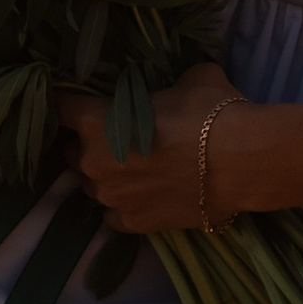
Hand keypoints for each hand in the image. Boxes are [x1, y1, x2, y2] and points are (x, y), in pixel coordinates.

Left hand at [55, 64, 260, 229]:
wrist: (242, 161)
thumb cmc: (211, 112)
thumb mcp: (190, 80)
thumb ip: (169, 85)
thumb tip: (180, 86)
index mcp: (96, 120)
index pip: (60, 108)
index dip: (66, 104)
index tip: (73, 104)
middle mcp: (94, 161)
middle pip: (73, 153)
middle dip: (88, 146)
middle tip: (114, 139)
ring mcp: (111, 197)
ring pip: (93, 187)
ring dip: (107, 178)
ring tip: (135, 172)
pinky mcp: (133, 223)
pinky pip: (113, 216)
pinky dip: (124, 207)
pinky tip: (143, 198)